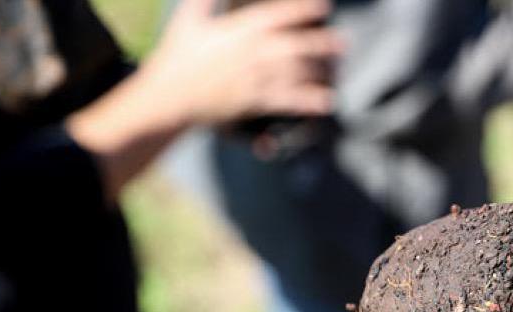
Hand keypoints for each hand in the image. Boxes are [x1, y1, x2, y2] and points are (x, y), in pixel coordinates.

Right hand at [143, 0, 342, 126]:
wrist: (170, 96)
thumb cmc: (178, 56)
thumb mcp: (189, 18)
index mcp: (240, 29)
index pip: (280, 14)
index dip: (304, 9)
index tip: (325, 7)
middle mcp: (253, 52)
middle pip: (297, 46)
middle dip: (323, 44)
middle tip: (342, 43)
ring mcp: (256, 78)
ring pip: (298, 72)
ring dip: (320, 70)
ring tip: (335, 69)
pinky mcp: (256, 101)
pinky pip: (290, 100)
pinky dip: (310, 101)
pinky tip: (327, 101)